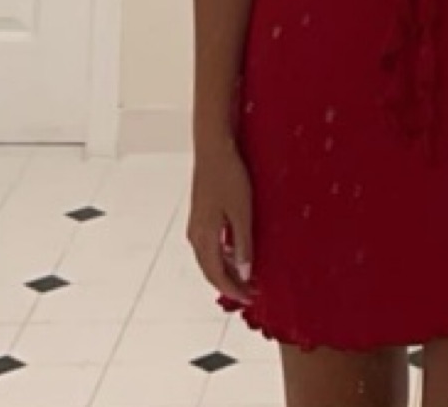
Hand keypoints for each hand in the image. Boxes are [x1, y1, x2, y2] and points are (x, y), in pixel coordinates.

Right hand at [187, 140, 256, 305]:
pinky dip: (224, 255)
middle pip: (211, 270)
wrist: (213, 148)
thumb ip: (243, 244)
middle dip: (231, 284)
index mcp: (204, 237)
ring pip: (210, 258)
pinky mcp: (201, 215)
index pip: (217, 275)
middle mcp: (196, 235)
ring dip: (228, 270)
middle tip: (252, 292)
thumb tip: (245, 274)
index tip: (251, 299)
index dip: (234, 290)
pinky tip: (239, 251)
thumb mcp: (242, 213)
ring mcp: (197, 224)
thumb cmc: (229, 177)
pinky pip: (211, 245)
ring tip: (248, 276)